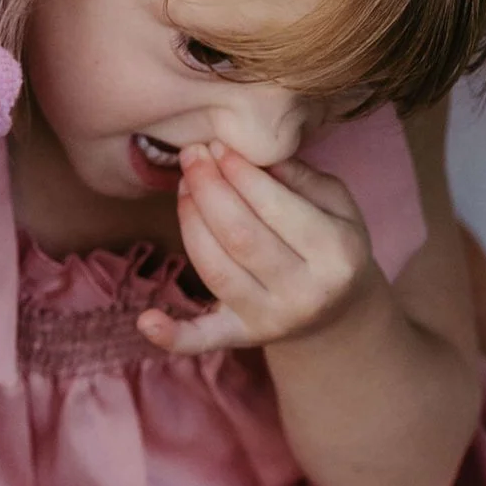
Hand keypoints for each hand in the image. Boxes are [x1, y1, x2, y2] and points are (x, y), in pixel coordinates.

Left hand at [146, 148, 380, 357]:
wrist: (339, 313)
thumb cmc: (332, 244)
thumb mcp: (338, 206)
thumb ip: (302, 178)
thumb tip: (256, 155)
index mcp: (336, 254)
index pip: (276, 207)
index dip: (240, 173)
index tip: (218, 145)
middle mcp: (304, 292)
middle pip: (240, 236)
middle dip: (208, 189)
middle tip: (192, 155)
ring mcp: (271, 319)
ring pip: (215, 269)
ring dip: (190, 221)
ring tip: (183, 185)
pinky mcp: (243, 337)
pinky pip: (204, 340)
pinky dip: (174, 335)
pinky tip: (145, 321)